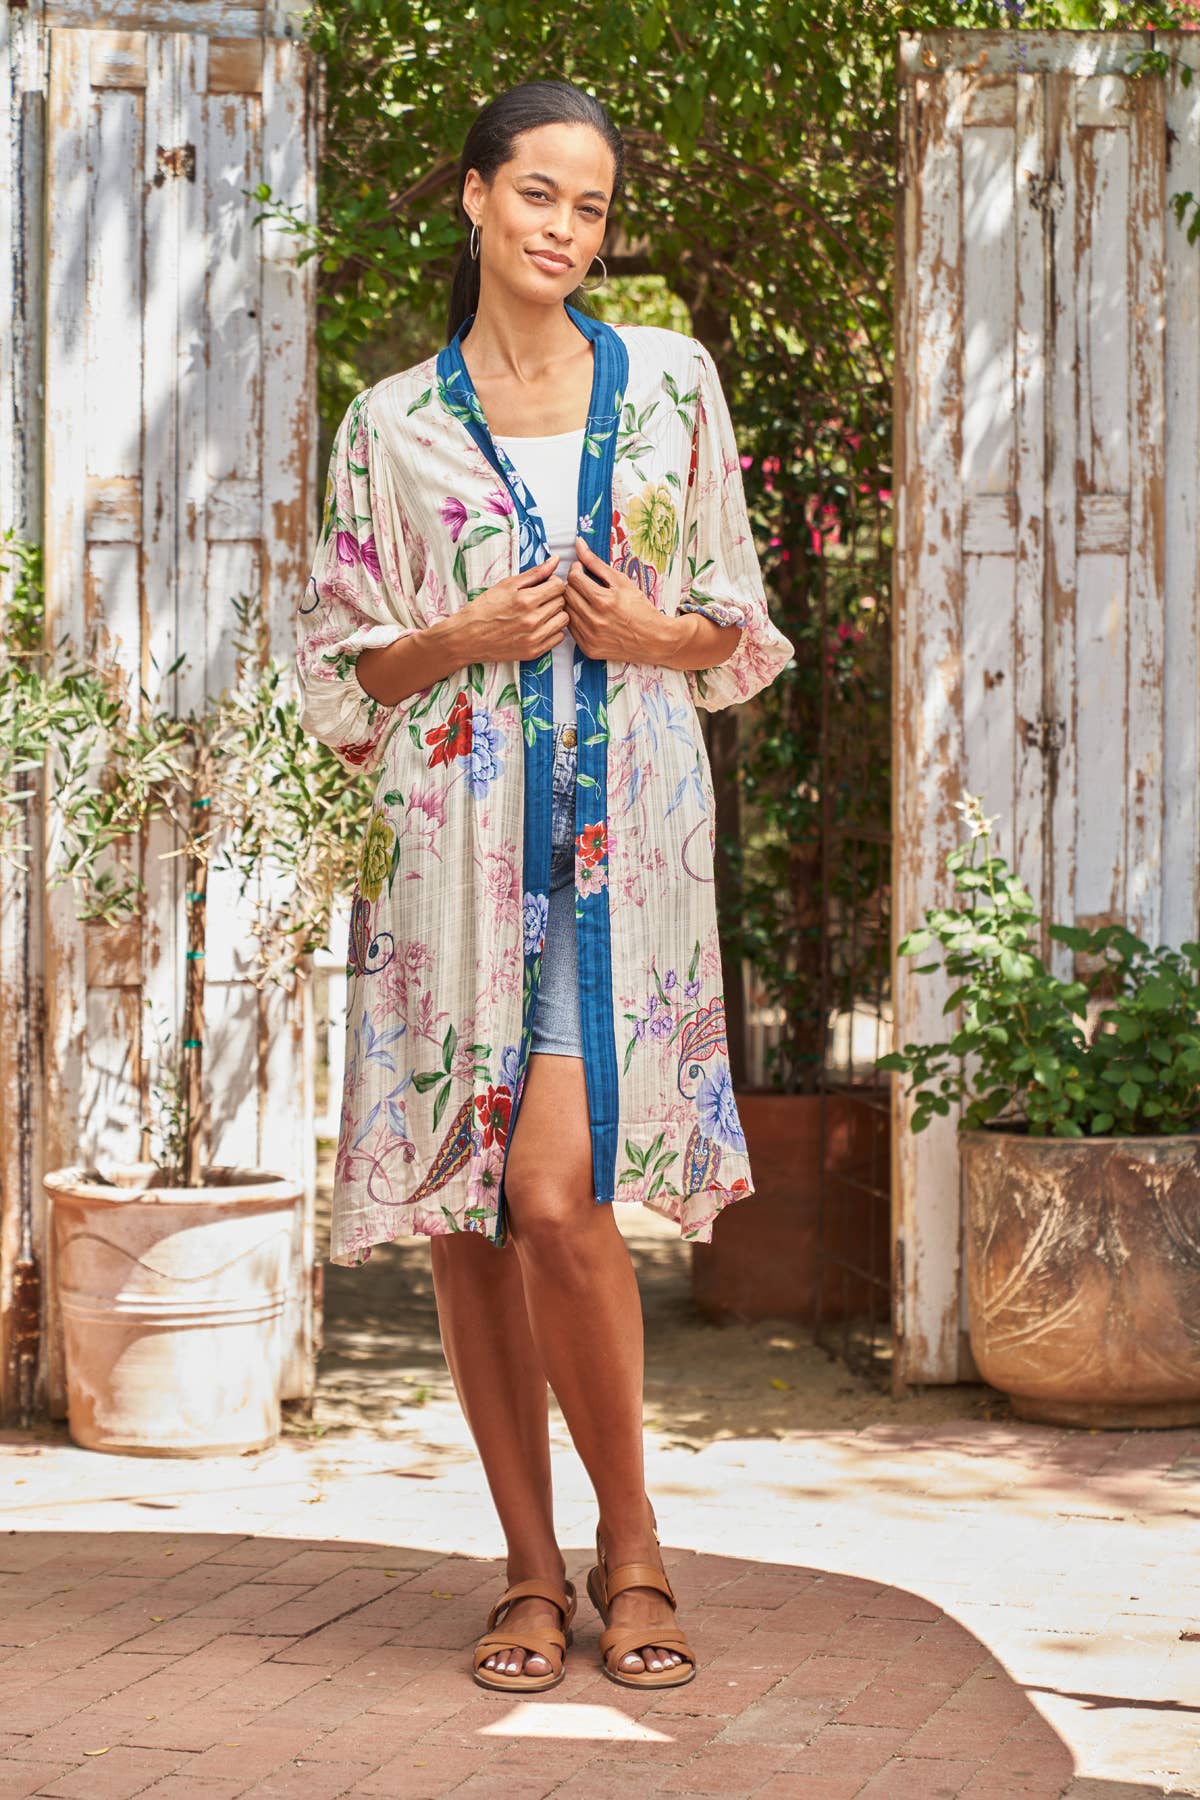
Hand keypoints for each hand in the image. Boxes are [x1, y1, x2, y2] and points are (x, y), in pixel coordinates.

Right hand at [460, 554, 569, 662]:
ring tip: (541, 612)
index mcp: (526, 600)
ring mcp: (534, 638)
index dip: (553, 583)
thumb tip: (555, 560)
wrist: (467, 637)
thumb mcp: (507, 585)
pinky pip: (558, 638)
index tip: (545, 585)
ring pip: (563, 620)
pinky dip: (553, 630)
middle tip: (541, 598)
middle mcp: (533, 620)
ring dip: (556, 614)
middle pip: (562, 603)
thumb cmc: (484, 609)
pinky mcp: (534, 652)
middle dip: (555, 597)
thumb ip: (535, 573)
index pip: (559, 586)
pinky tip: (540, 626)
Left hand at [564, 536, 674, 664]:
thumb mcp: (621, 581)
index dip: (575, 570)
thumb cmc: (640, 608)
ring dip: (572, 602)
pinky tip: (587, 615)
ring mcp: (590, 637)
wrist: (654, 640)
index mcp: (603, 600)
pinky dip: (575, 619)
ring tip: (585, 599)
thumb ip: (596, 563)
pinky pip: (571, 629)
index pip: (574, 578)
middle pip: (567, 594)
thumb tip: (578, 544)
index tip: (581, 569)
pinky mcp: (588, 649)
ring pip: (566, 612)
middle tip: (583, 583)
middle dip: (572, 585)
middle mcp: (594, 620)